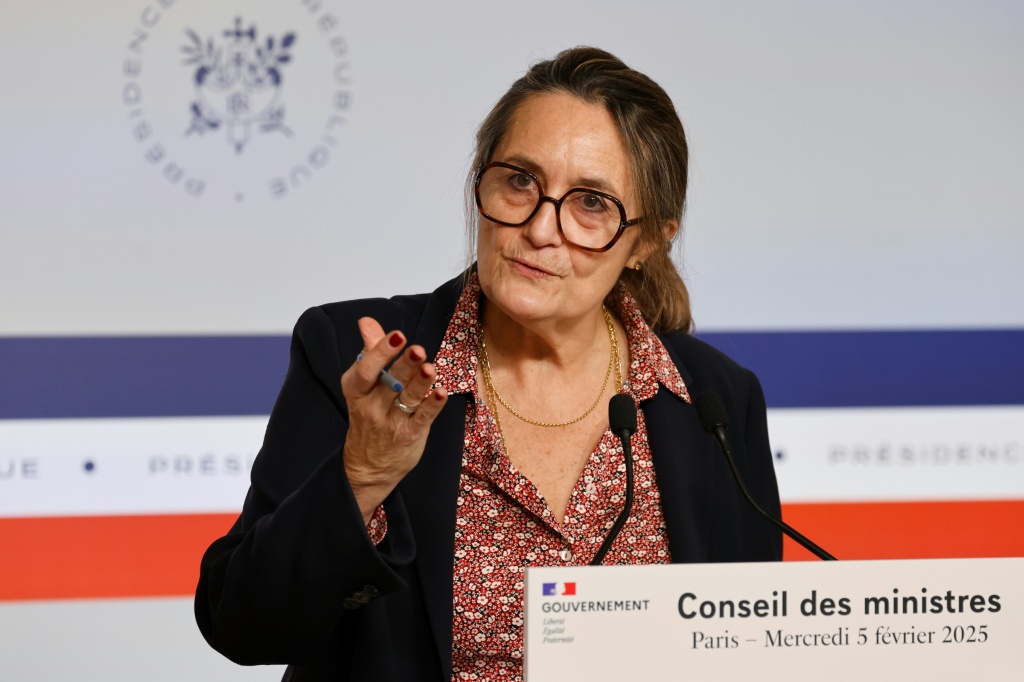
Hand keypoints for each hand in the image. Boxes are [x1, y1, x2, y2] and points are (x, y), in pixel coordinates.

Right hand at [340, 317, 447, 521]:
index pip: (365, 370)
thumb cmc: (369, 415)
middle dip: (404, 365)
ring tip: (430, 367)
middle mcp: (371, 406)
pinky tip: (442, 392)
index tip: (397, 336)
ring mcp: (391, 423)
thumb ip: (370, 352)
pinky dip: (432, 405)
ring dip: (420, 383)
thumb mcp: (363, 386)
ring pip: (407, 398)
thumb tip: (366, 322)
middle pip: (389, 382)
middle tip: (417, 349)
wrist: (368, 466)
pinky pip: (422, 418)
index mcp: (356, 390)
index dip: (381, 352)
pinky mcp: (409, 436)